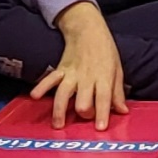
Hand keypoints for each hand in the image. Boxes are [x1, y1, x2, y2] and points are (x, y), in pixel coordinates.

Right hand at [34, 5, 127, 128]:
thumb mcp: (117, 69)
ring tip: (57, 125)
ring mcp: (72, 74)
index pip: (104, 98)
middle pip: (82, 100)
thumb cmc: (105, 51)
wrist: (88, 29)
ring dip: (59, 110)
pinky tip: (35, 96)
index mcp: (104, 77)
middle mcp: (87, 77)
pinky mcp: (60, 69)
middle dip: (83, 113)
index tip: (100, 128)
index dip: (102, 114)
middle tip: (83, 119)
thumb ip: (118, 92)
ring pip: (64, 93)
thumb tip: (122, 111)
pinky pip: (50, 79)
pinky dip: (41, 87)